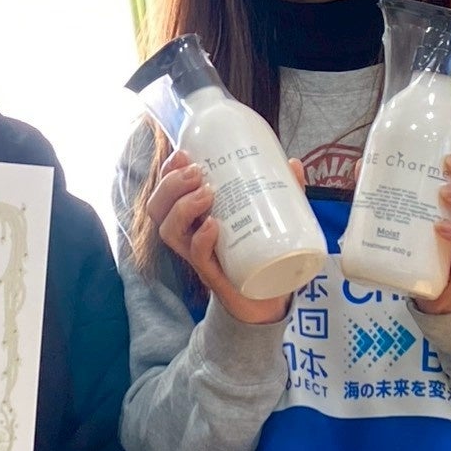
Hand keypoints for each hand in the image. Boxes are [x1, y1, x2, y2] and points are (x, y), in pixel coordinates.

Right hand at [146, 149, 305, 322]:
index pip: (167, 191)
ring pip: (169, 231)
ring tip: (206, 194)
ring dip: (182, 208)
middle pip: (158, 208)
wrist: (269, 296)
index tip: (183, 154)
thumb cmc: (262, 251)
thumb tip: (292, 163)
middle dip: (171, 185)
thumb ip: (282, 190)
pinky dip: (201, 239)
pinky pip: (196, 257)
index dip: (167, 172)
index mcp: (196, 214)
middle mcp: (189, 233)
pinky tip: (213, 226)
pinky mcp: (212, 274)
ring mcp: (198, 255)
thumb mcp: (269, 215)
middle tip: (198, 173)